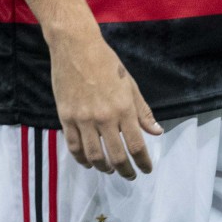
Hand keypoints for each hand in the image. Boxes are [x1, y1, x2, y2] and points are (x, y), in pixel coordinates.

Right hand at [48, 28, 161, 178]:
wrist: (75, 46)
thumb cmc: (106, 62)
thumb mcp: (129, 85)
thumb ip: (142, 111)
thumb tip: (156, 132)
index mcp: (123, 109)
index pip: (136, 145)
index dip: (143, 162)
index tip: (145, 170)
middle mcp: (104, 117)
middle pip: (116, 155)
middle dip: (125, 170)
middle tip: (129, 175)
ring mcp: (82, 118)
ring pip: (93, 154)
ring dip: (103, 167)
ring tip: (109, 169)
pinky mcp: (65, 116)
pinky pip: (73, 144)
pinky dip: (81, 158)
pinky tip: (87, 161)